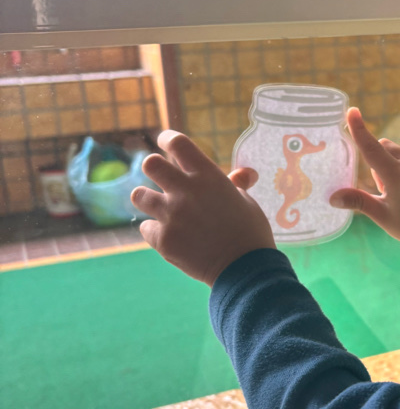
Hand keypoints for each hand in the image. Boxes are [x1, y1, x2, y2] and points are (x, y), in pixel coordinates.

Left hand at [131, 130, 274, 285]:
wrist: (245, 270)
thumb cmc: (251, 233)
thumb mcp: (247, 202)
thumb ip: (236, 184)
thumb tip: (243, 173)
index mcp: (208, 176)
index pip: (178, 144)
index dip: (168, 139)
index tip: (165, 141)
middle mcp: (185, 191)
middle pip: (150, 164)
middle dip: (152, 167)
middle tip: (159, 177)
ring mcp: (171, 215)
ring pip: (139, 195)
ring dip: (147, 199)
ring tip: (158, 208)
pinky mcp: (163, 239)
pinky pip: (146, 228)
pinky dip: (156, 231)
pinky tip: (170, 237)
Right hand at [330, 108, 399, 259]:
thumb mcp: (382, 216)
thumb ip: (358, 201)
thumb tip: (332, 198)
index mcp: (395, 175)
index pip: (371, 147)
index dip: (359, 129)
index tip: (352, 111)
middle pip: (386, 148)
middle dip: (380, 162)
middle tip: (386, 189)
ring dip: (398, 166)